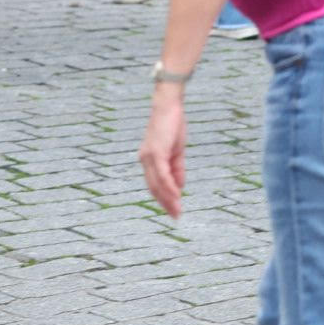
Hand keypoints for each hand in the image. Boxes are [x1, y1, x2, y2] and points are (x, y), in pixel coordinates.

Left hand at [139, 87, 187, 217]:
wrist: (168, 107)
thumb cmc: (172, 127)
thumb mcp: (176, 152)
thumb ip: (176, 170)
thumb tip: (179, 188)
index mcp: (148, 160)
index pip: (154, 184)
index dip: (163, 199)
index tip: (173, 211)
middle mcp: (145, 159)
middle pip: (153, 187)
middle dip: (165, 203)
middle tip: (176, 217)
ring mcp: (149, 156)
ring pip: (157, 183)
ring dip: (168, 198)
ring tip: (177, 211)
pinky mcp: (156, 151)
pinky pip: (162, 173)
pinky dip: (168, 186)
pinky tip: (176, 195)